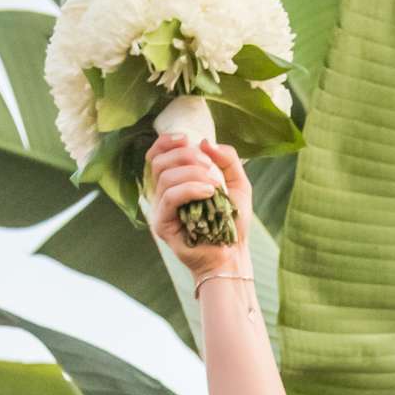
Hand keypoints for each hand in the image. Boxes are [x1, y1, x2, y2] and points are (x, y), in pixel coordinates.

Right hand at [148, 134, 253, 276]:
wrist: (233, 255)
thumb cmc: (233, 222)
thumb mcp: (237, 184)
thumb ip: (227, 159)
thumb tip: (204, 141)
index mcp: (175, 182)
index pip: (157, 155)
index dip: (167, 142)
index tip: (186, 139)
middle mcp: (163, 194)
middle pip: (160, 162)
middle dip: (185, 157)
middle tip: (209, 166)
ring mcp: (161, 209)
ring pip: (165, 177)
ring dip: (192, 174)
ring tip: (214, 186)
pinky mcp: (162, 224)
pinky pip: (170, 197)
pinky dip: (190, 189)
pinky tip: (208, 193)